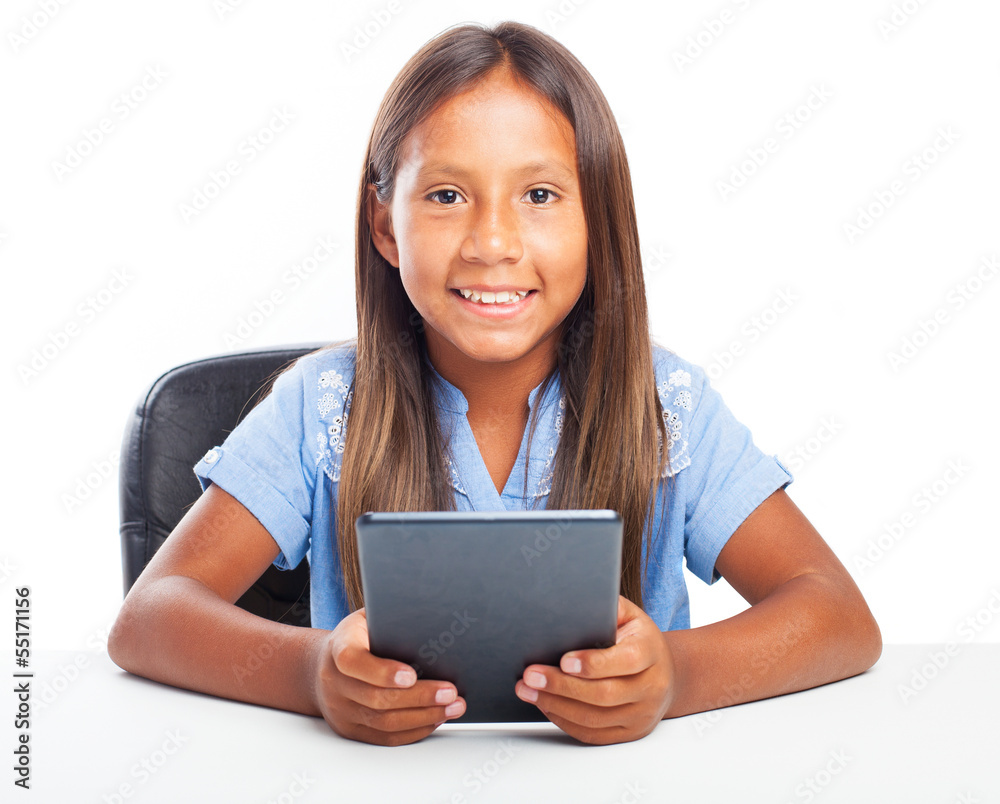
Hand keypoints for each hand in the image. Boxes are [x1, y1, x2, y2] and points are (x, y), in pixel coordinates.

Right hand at [312, 608, 466, 744]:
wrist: (324, 666)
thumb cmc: (358, 637)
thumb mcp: (368, 618)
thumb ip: (391, 619)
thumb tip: (431, 616)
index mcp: (338, 648)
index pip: (353, 661)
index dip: (382, 671)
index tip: (412, 674)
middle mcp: (334, 682)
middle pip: (377, 698)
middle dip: (420, 697)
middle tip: (450, 692)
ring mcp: (340, 710)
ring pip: (384, 722)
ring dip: (423, 717)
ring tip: (452, 707)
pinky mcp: (351, 729)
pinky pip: (384, 737)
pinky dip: (414, 731)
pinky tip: (435, 719)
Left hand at [515, 595, 675, 743]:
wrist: (666, 673)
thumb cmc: (638, 640)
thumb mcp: (629, 615)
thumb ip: (604, 608)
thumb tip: (567, 604)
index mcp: (651, 652)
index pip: (625, 661)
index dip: (593, 663)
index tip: (563, 660)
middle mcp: (652, 687)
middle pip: (604, 694)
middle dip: (562, 686)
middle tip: (531, 676)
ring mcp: (642, 714)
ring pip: (595, 718)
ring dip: (556, 705)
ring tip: (528, 691)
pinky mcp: (630, 733)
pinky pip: (593, 734)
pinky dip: (565, 721)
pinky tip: (546, 705)